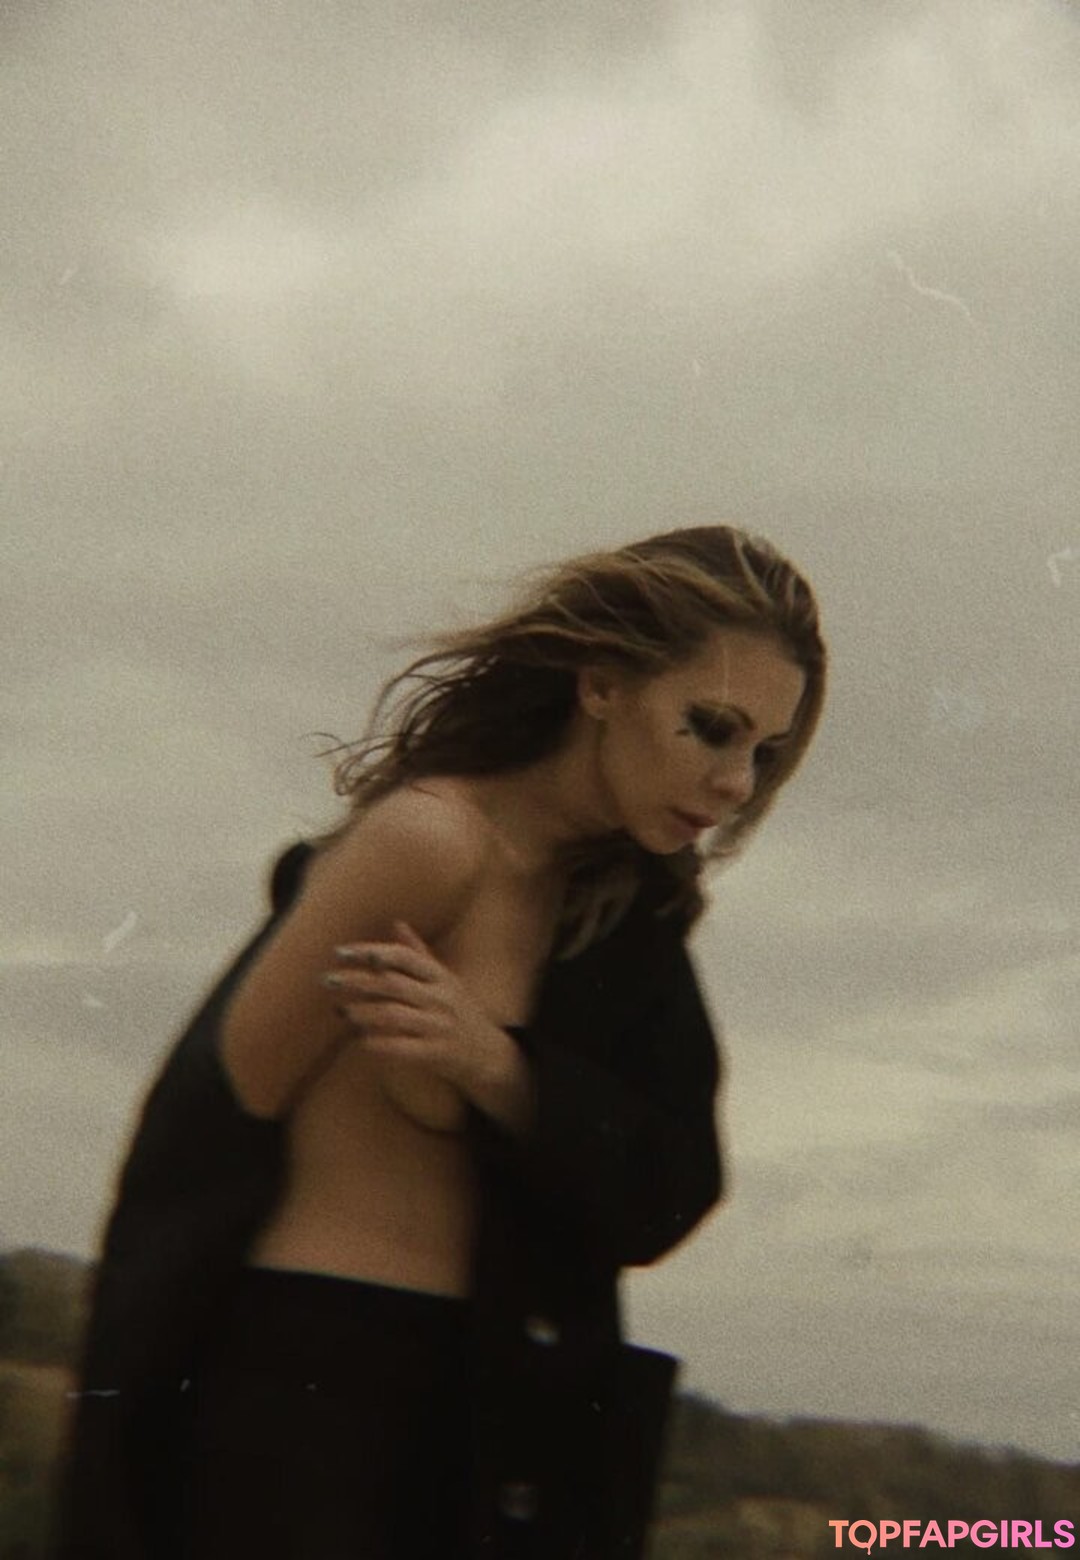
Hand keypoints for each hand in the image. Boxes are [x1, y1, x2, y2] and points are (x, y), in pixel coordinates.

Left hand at [321, 922, 530, 1123]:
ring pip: (393, 1015)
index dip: (370, 952)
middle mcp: (441, 997)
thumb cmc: (460, 1011)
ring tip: (340, 1010)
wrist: (490, 1053)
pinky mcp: (436, 1054)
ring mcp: (439, 1026)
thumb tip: (396, 923)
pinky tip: (359, 1039)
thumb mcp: (445, 979)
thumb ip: (419, 954)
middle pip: (392, 984)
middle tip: (327, 979)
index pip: (402, 957)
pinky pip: (402, 1048)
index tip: (340, 952)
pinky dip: (378, 1043)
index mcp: (441, 976)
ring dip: (362, 1012)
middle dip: (356, 980)